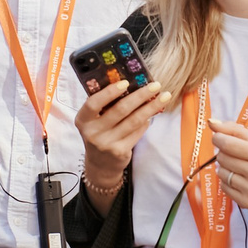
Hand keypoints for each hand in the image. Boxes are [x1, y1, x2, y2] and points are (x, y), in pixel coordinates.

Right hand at [75, 79, 171, 205]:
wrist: (100, 165)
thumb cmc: (99, 134)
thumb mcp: (94, 120)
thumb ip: (104, 105)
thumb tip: (131, 83)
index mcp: (83, 120)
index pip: (93, 103)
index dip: (109, 92)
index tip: (126, 82)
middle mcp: (93, 132)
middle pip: (120, 110)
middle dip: (140, 95)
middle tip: (155, 85)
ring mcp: (107, 143)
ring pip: (134, 121)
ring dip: (151, 107)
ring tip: (164, 97)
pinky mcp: (120, 152)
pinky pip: (138, 132)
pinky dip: (147, 121)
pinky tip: (153, 113)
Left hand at [210, 120, 247, 226]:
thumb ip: (236, 131)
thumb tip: (213, 123)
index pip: (228, 143)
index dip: (218, 138)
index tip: (219, 137)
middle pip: (222, 157)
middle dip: (223, 152)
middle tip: (234, 154)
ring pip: (221, 172)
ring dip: (225, 167)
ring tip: (238, 168)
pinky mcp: (246, 201)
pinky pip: (224, 186)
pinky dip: (227, 181)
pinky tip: (239, 180)